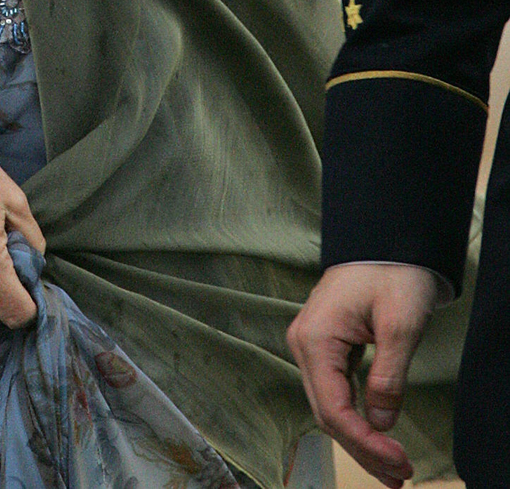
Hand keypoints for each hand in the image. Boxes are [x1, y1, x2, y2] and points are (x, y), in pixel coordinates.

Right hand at [287, 262, 439, 486]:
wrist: (387, 240)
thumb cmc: (393, 273)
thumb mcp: (399, 324)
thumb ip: (389, 376)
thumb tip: (381, 422)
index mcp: (315, 338)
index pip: (333, 408)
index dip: (364, 442)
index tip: (399, 462)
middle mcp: (304, 345)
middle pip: (327, 413)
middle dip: (362, 450)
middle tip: (399, 477)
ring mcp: (312, 346)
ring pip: (329, 407)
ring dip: (359, 440)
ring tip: (391, 469)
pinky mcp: (325, 347)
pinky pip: (335, 392)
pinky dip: (356, 419)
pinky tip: (376, 438)